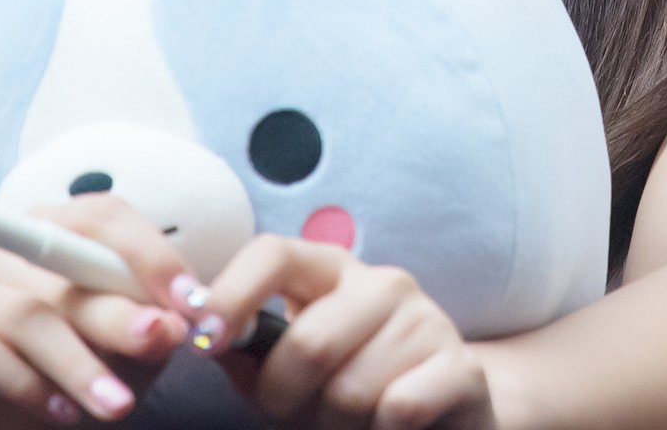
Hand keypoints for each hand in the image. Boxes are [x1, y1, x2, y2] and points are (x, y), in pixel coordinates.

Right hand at [0, 194, 192, 427]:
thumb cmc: (67, 372)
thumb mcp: (121, 350)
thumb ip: (147, 329)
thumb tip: (175, 322)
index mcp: (51, 226)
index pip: (102, 215)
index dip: (149, 252)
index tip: (188, 300)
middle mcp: (1, 245)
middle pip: (66, 265)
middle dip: (119, 310)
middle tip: (159, 344)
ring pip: (29, 314)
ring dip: (80, 363)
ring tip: (117, 406)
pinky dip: (31, 386)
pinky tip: (63, 415)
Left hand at [188, 234, 497, 428]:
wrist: (444, 417)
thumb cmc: (352, 394)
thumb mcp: (295, 376)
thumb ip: (252, 359)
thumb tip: (206, 340)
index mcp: (331, 271)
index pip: (274, 254)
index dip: (232, 294)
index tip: (204, 341)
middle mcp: (381, 282)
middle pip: (307, 342)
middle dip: (287, 400)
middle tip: (299, 418)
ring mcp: (426, 320)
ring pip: (350, 391)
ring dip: (338, 427)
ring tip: (352, 423)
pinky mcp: (462, 368)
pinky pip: (398, 409)